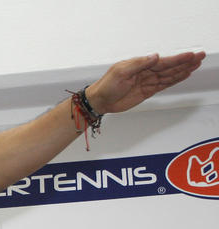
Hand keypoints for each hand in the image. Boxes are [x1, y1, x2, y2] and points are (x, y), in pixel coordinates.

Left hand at [85, 51, 204, 114]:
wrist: (100, 101)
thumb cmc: (106, 85)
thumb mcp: (120, 72)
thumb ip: (139, 64)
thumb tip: (155, 56)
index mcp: (139, 64)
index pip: (162, 61)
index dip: (177, 59)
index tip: (190, 55)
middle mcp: (145, 72)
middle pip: (169, 67)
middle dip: (184, 62)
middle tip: (199, 57)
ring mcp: (147, 81)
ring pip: (168, 75)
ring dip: (182, 70)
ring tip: (196, 65)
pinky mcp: (147, 91)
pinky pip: (163, 85)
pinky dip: (173, 80)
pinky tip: (183, 75)